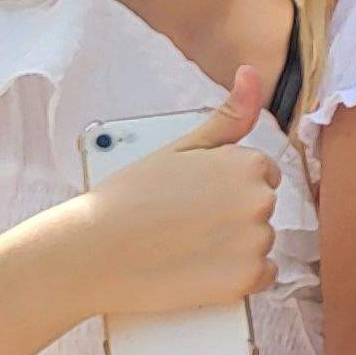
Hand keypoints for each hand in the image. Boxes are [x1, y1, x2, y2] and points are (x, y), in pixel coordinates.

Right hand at [51, 66, 282, 319]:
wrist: (93, 250)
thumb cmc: (130, 196)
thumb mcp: (179, 145)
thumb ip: (226, 115)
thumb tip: (252, 74)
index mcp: (246, 164)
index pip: (260, 174)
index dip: (226, 186)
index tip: (195, 195)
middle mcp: (259, 201)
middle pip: (261, 209)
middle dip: (232, 215)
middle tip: (185, 221)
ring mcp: (255, 242)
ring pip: (261, 243)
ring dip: (234, 246)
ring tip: (187, 245)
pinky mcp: (245, 280)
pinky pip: (262, 277)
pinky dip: (239, 277)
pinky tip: (202, 267)